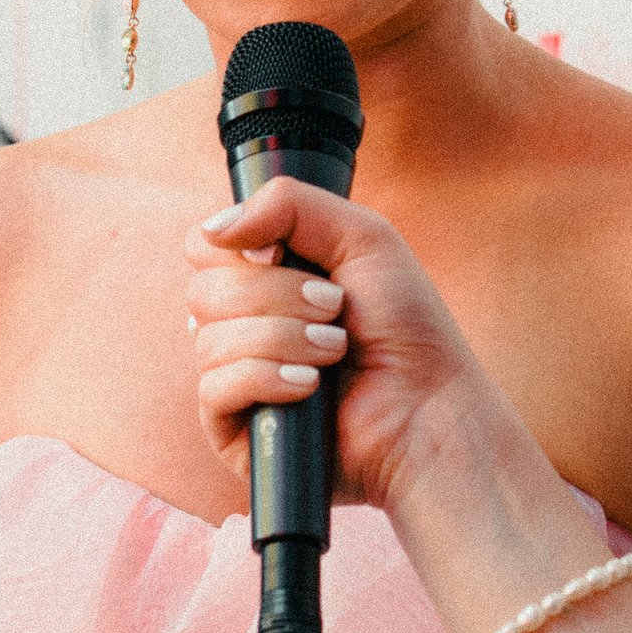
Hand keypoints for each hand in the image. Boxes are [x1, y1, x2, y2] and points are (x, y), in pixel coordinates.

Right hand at [186, 177, 513, 517]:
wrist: (429, 405)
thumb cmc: (405, 324)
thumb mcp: (361, 235)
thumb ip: (288, 204)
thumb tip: (213, 230)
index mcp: (260, 278)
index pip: (202, 248)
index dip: (238, 247)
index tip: (285, 256)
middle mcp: (239, 325)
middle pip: (204, 290)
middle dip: (278, 295)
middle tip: (335, 308)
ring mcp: (232, 378)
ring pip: (210, 338)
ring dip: (285, 338)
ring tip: (335, 351)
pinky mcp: (231, 428)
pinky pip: (215, 387)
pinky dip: (267, 378)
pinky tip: (308, 386)